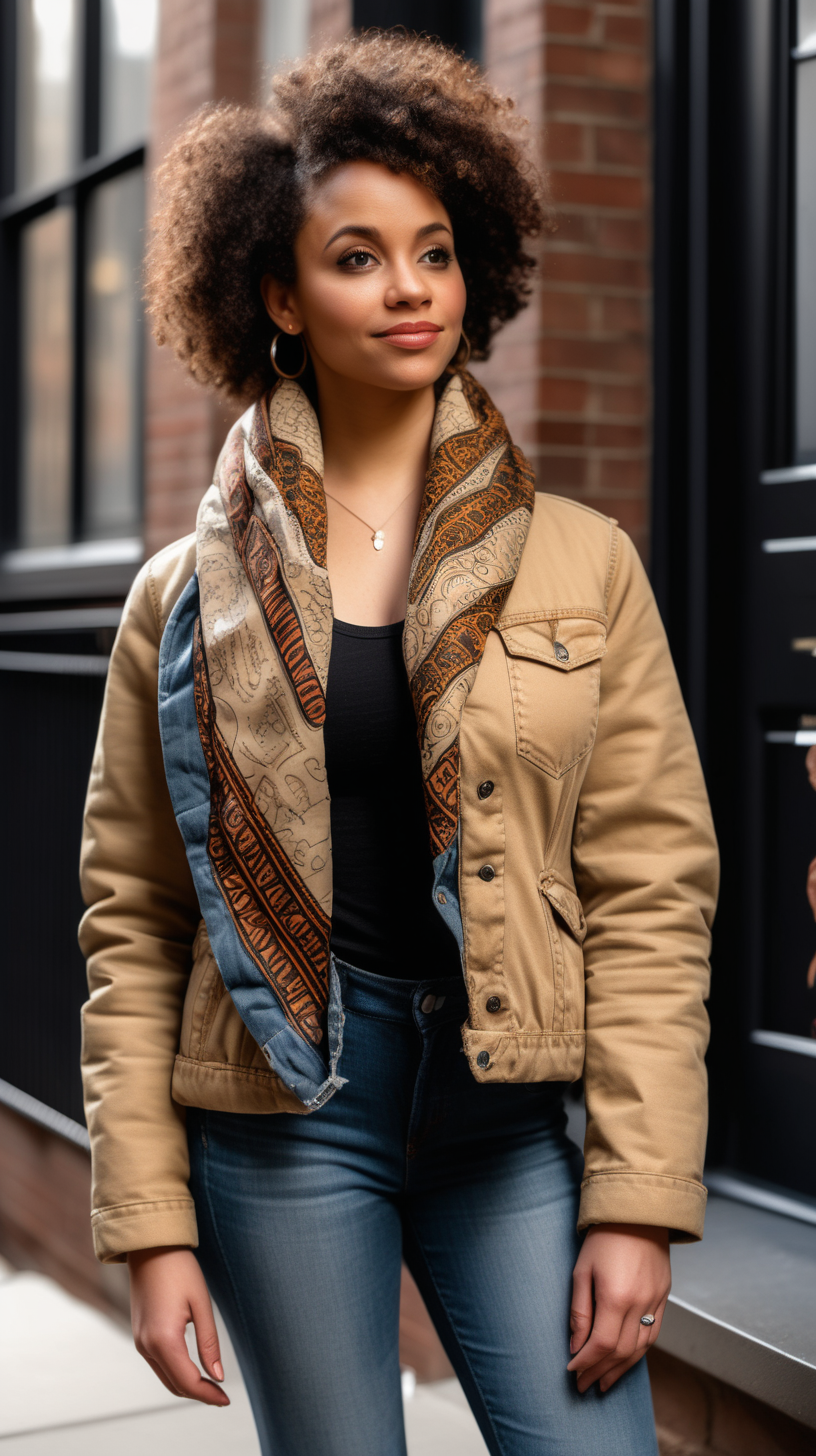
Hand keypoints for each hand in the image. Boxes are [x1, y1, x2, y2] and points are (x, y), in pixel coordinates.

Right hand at [128, 1246, 229, 1405]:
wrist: (150, 1247)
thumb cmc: (179, 1269)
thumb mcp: (201, 1304)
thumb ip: (209, 1343)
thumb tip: (218, 1376)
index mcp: (163, 1340)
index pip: (188, 1382)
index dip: (208, 1395)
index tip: (226, 1400)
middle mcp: (146, 1346)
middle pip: (174, 1385)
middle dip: (198, 1394)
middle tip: (222, 1397)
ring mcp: (139, 1342)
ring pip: (165, 1378)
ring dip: (187, 1386)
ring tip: (211, 1386)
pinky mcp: (139, 1335)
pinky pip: (158, 1365)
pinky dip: (175, 1373)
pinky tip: (192, 1369)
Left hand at [566, 1223, 670, 1393]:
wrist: (638, 1211)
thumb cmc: (604, 1237)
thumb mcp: (581, 1270)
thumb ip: (579, 1311)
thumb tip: (575, 1347)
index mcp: (616, 1296)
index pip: (601, 1344)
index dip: (585, 1362)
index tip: (571, 1371)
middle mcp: (640, 1304)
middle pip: (621, 1353)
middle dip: (600, 1372)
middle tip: (583, 1386)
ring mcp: (656, 1302)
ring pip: (641, 1349)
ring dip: (621, 1370)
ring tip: (603, 1382)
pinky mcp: (664, 1298)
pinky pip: (654, 1335)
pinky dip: (638, 1353)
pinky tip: (626, 1361)